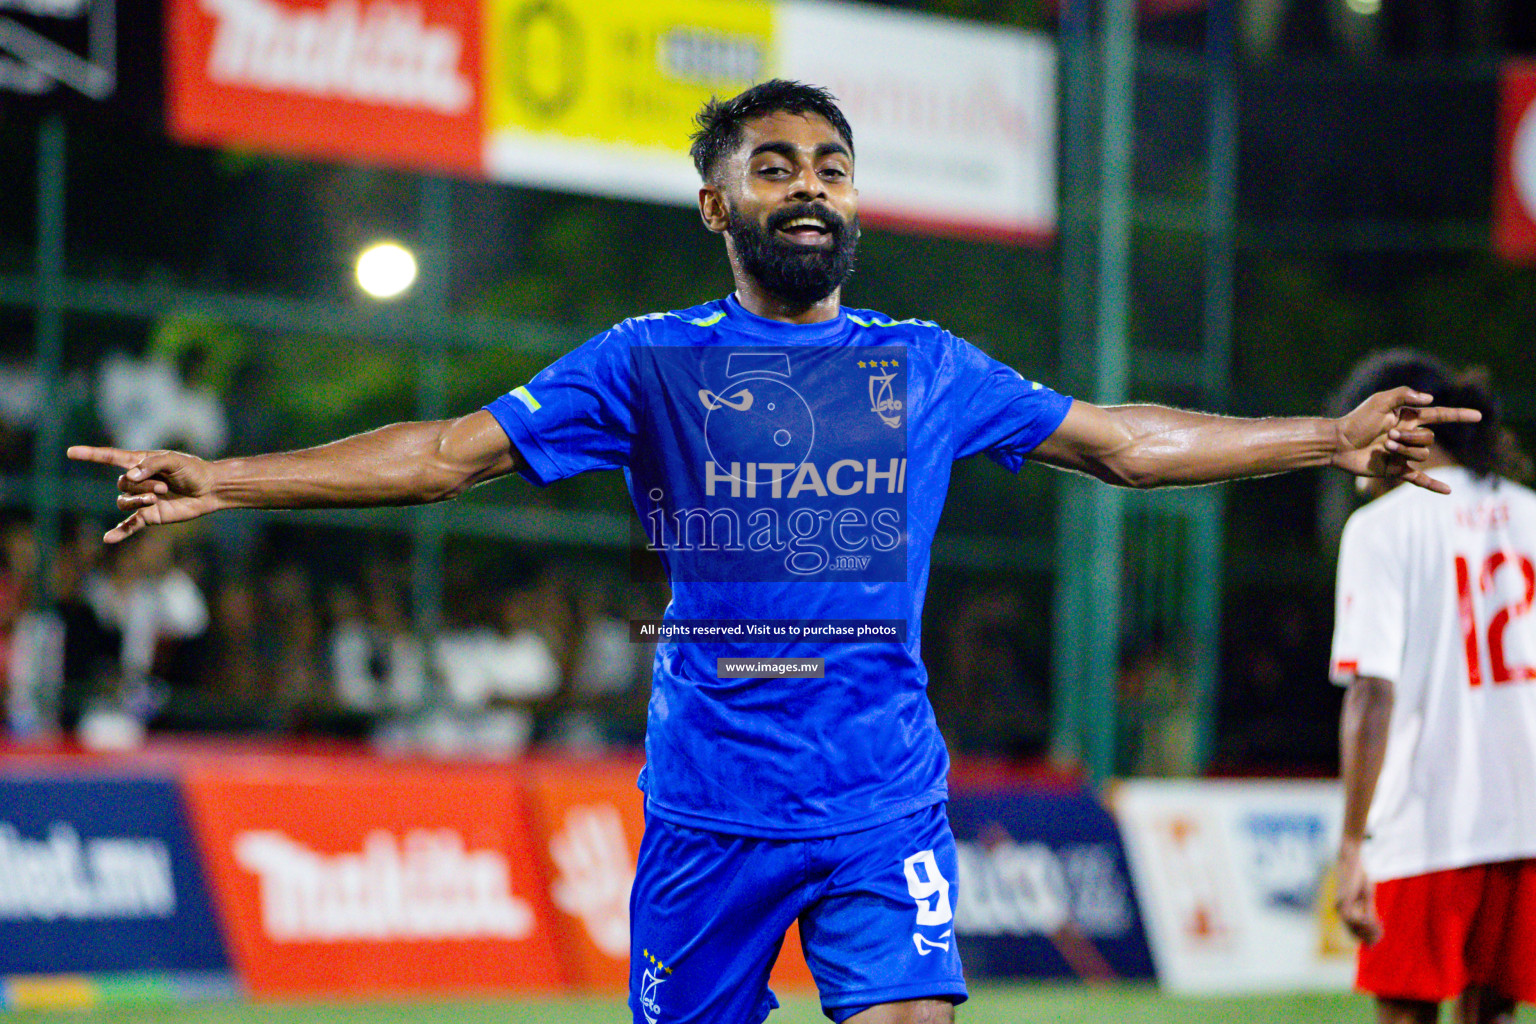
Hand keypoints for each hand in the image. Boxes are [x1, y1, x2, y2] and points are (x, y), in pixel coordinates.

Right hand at [66, 446, 220, 542]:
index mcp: (140, 463)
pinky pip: (129, 526)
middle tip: (164, 485)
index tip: (70, 452)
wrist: (210, 489)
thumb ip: (151, 464)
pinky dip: (119, 532)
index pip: (110, 458)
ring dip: (138, 499)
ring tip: (159, 496)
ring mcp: (142, 499)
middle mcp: (137, 481)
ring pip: (123, 502)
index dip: (90, 454)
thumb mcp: (174, 460)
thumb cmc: (193, 470)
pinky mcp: (150, 516)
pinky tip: (108, 539)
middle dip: (141, 485)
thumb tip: (129, 477)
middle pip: (122, 484)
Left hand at [1331, 387, 1481, 494]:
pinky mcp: (1396, 470)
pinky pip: (1419, 479)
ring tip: (1385, 446)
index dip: (1459, 415)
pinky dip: (1433, 485)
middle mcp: (1410, 435)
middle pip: (1429, 438)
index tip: (1478, 416)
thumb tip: (1430, 399)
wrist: (1338, 443)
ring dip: (1405, 450)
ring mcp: (1404, 454)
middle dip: (1411, 437)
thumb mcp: (1379, 401)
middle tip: (1389, 436)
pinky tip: (1448, 492)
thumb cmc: (1357, 420)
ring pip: (1422, 455)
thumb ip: (1404, 395)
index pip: (1441, 416)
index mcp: (1409, 418)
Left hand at [1335, 840, 1381, 943]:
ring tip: (1380, 926)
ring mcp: (1340, 906)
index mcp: (1344, 911)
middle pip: (1355, 934)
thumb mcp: (1366, 897)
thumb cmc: (1358, 877)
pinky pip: (1353, 918)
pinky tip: (1373, 919)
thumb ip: (1368, 912)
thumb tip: (1373, 928)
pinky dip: (1365, 922)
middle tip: (1382, 933)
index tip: (1380, 935)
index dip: (1367, 938)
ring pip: (1354, 928)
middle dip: (1370, 936)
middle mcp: (1340, 911)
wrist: (1350, 860)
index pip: (1354, 934)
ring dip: (1369, 929)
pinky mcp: (1343, 900)